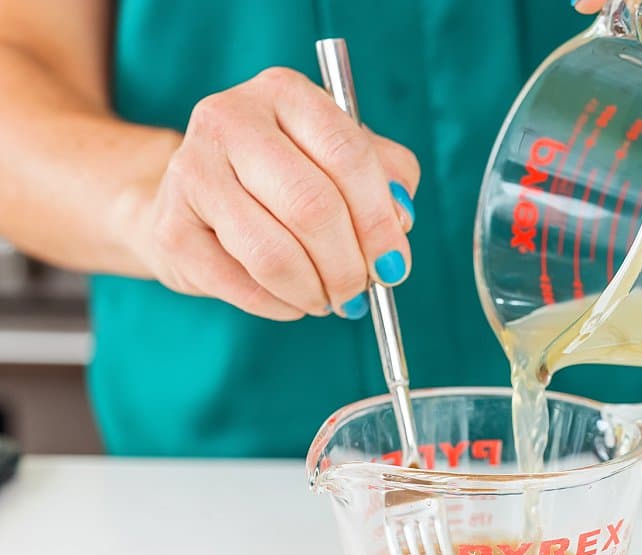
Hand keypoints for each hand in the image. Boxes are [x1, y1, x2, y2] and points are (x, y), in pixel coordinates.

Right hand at [134, 66, 419, 320]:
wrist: (195, 203)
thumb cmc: (287, 180)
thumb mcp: (344, 163)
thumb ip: (387, 179)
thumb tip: (400, 218)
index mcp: (285, 92)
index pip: (347, 155)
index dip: (379, 220)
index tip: (394, 265)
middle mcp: (230, 119)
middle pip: (312, 206)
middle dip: (348, 265)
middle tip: (360, 292)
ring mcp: (191, 170)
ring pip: (275, 253)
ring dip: (315, 292)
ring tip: (328, 299)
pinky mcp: (171, 228)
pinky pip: (242, 285)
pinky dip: (281, 306)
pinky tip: (292, 300)